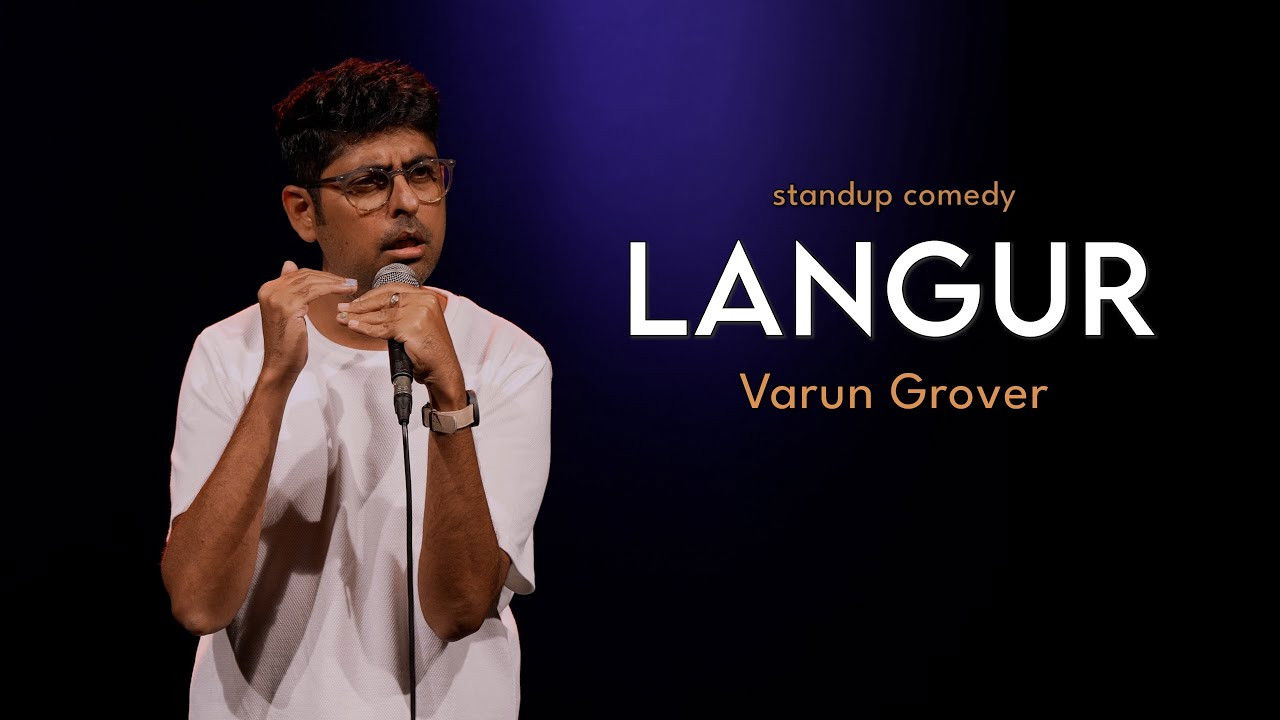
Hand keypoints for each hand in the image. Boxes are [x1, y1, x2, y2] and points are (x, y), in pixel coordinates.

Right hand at [258, 260, 357, 381]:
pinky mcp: (288, 306)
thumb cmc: (288, 341)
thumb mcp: (287, 310)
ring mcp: (277, 297)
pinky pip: (314, 292)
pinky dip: (332, 289)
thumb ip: (289, 288)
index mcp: (267, 289)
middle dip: (329, 277)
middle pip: (305, 276)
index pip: (297, 274)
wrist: (281, 362)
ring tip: (351, 286)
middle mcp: (269, 290)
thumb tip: (289, 263)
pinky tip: (344, 291)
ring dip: (334, 282)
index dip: (320, 275)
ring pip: (311, 282)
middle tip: (349, 282)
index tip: (339, 279)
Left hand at [336, 284, 464, 398]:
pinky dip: (365, 328)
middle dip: (361, 305)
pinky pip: (382, 328)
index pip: (393, 290)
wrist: (442, 369)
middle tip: (343, 309)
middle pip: (385, 300)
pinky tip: (354, 326)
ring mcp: (418, 313)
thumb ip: (401, 313)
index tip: (356, 301)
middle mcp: (424, 301)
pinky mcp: (411, 327)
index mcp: (426, 296)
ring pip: (382, 315)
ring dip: (359, 317)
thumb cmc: (429, 351)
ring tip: (343, 319)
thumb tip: (373, 309)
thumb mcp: (417, 323)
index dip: (372, 295)